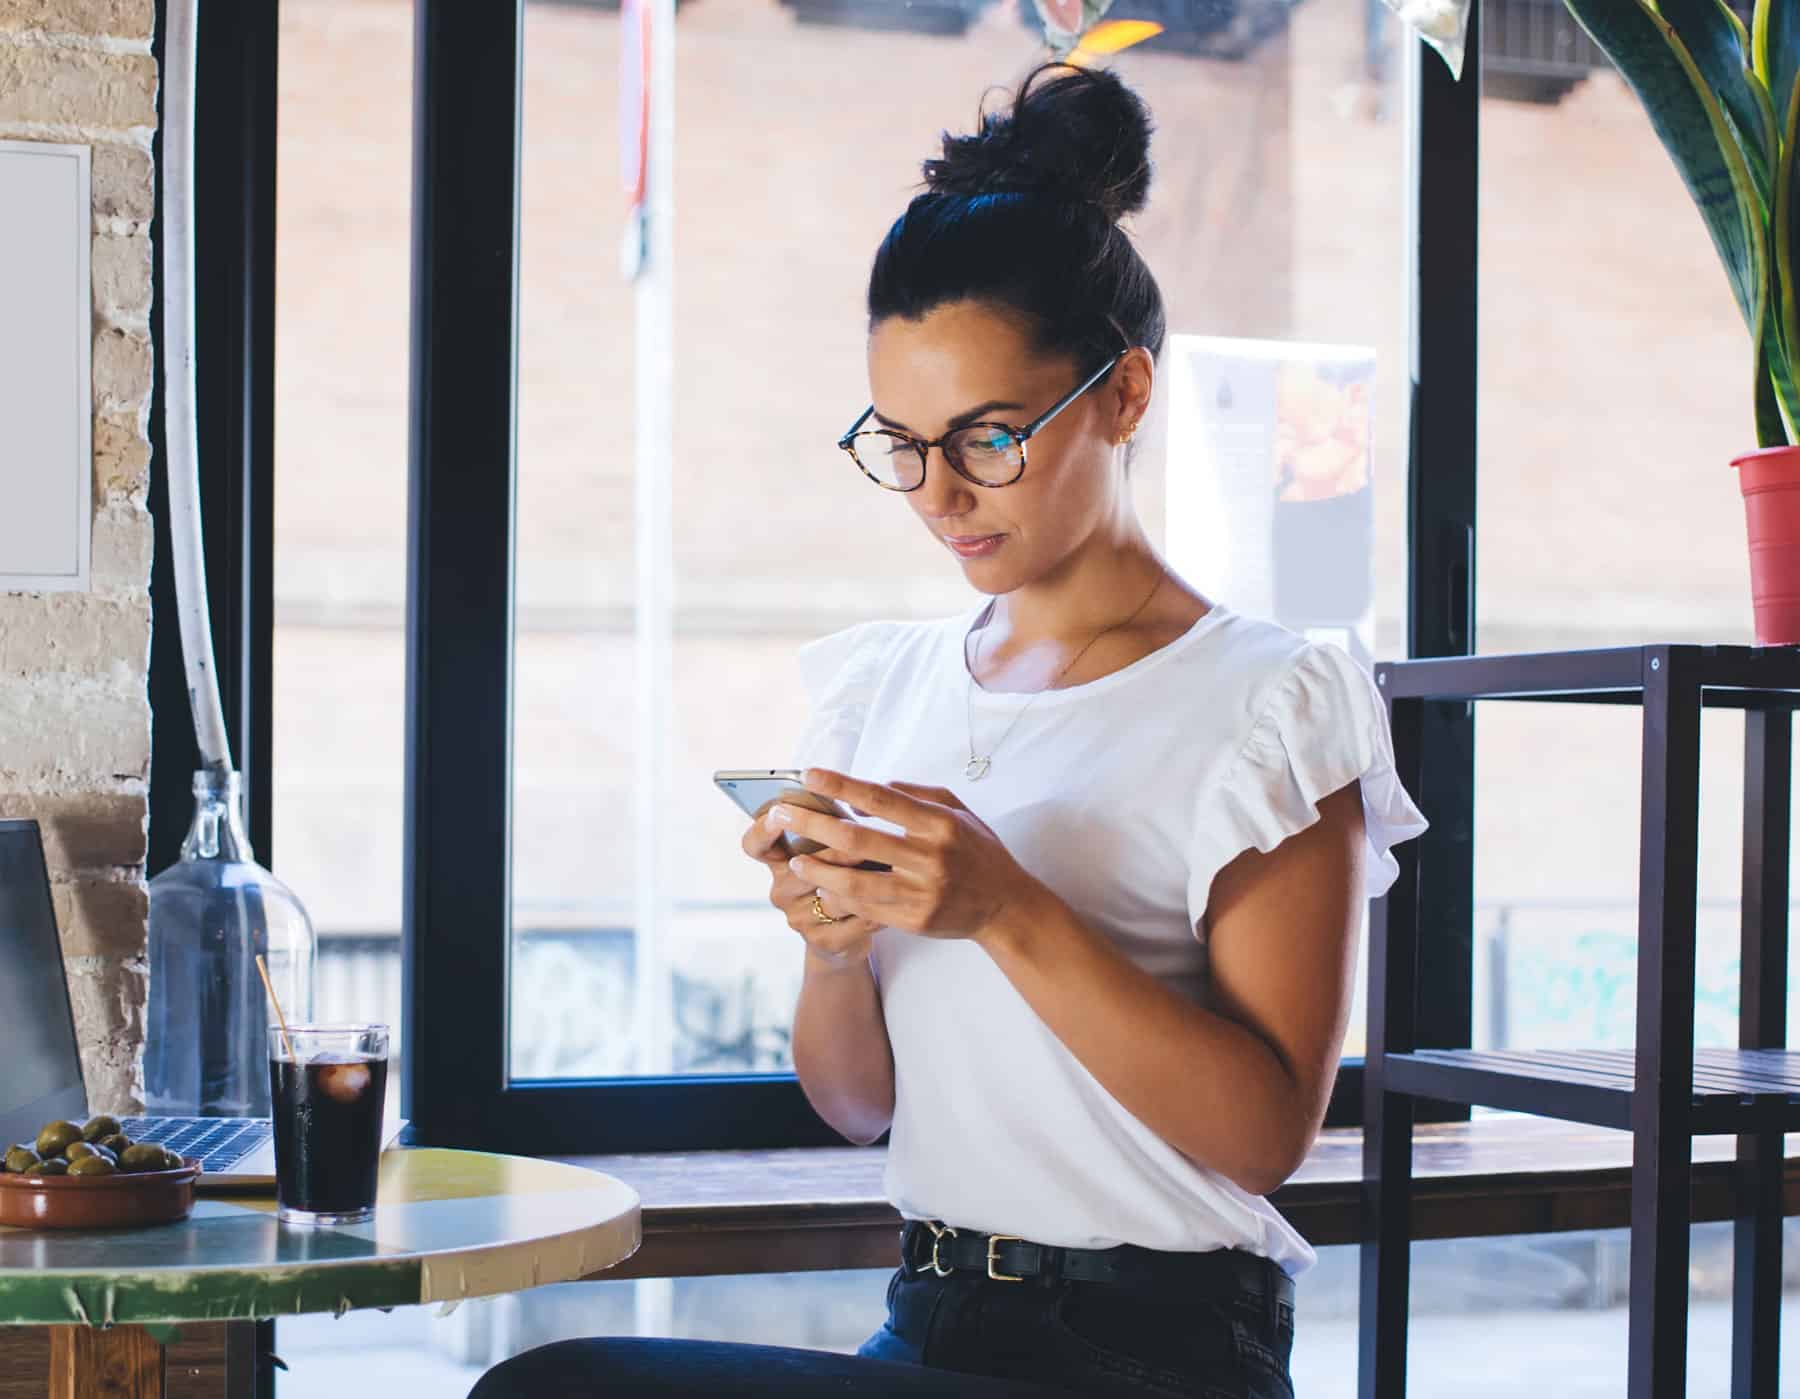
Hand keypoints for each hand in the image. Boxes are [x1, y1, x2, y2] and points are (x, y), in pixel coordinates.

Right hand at [740, 805, 880, 970]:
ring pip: (831, 895)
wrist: (847, 935)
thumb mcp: (831, 846)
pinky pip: (854, 919)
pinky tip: (894, 896)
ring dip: (862, 879)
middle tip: (865, 841)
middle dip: (836, 853)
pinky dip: (878, 905)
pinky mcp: (822, 941)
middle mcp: (783, 890)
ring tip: (888, 866)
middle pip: (801, 868)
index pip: (755, 844)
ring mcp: (799, 918)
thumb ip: (831, 825)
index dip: (761, 830)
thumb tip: (848, 795)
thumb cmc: (841, 876)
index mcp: (779, 862)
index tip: (778, 813)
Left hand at [771, 768, 1046, 943]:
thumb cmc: (977, 852)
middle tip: (780, 815)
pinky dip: (840, 897)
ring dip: (817, 871)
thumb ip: (917, 794)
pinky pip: (866, 908)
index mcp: (940, 824)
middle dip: (812, 825)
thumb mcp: (959, 811)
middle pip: (857, 838)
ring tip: (794, 862)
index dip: (842, 786)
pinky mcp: (915, 921)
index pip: (881, 798)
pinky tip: (821, 888)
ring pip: (854, 882)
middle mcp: (930, 857)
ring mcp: (922, 892)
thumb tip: (872, 787)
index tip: (809, 775)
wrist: (1005, 906)